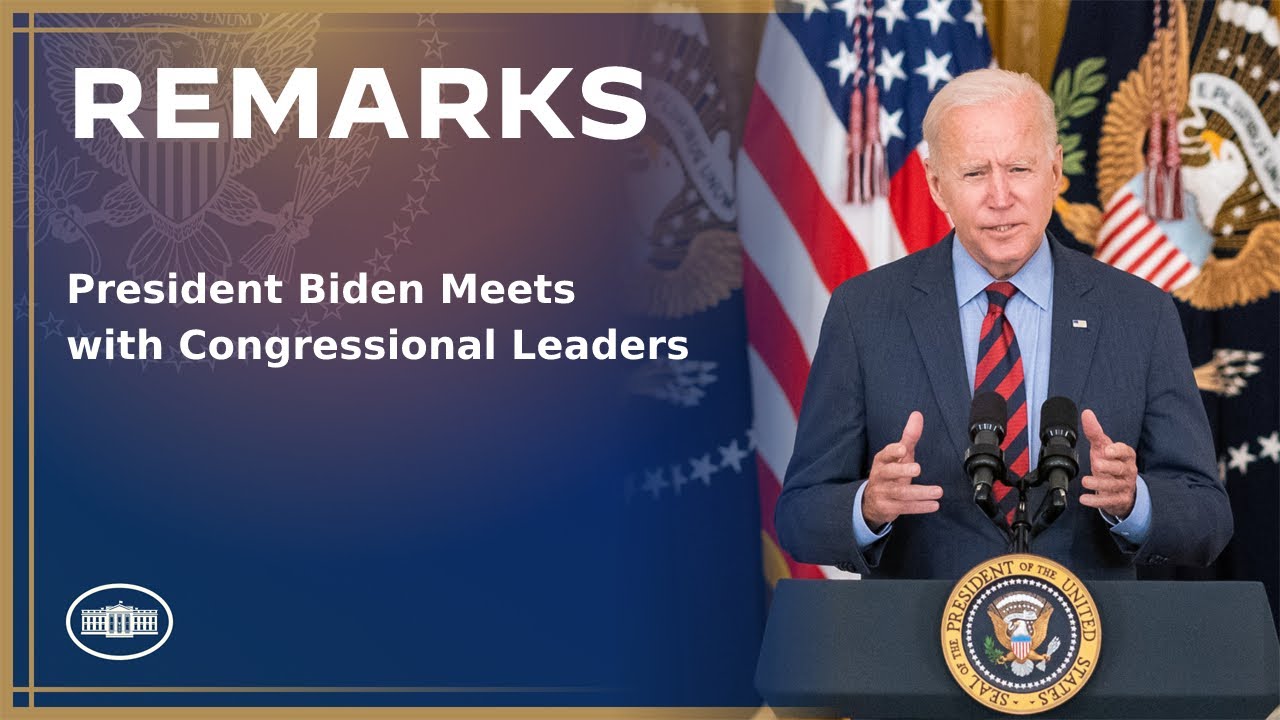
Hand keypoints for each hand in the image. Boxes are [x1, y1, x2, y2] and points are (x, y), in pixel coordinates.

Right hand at [862, 411, 941, 529]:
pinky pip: (905, 507)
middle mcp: (880, 476)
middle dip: (902, 471)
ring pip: (900, 493)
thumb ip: (909, 436)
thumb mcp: (899, 455)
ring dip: (920, 492)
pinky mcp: (888, 508)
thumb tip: (917, 414)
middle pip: (889, 473)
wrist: (871, 501)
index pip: (885, 454)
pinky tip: (934, 504)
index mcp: (882, 461)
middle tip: (917, 468)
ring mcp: (883, 493)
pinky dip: (920, 506)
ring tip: (938, 491)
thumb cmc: (890, 473)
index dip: (893, 451)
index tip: (903, 449)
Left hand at [1079, 409, 1137, 517]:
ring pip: (1114, 486)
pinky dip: (1096, 501)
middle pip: (1121, 469)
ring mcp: (1124, 486)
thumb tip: (1086, 413)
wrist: (1120, 489)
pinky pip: (1109, 501)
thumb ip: (1095, 432)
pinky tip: (1084, 499)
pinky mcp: (1119, 500)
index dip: (1117, 451)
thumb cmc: (1111, 464)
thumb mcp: (1103, 448)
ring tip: (1085, 482)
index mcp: (1126, 456)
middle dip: (1110, 467)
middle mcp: (1128, 471)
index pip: (1126, 451)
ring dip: (1099, 484)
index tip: (1106, 450)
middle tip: (1096, 464)